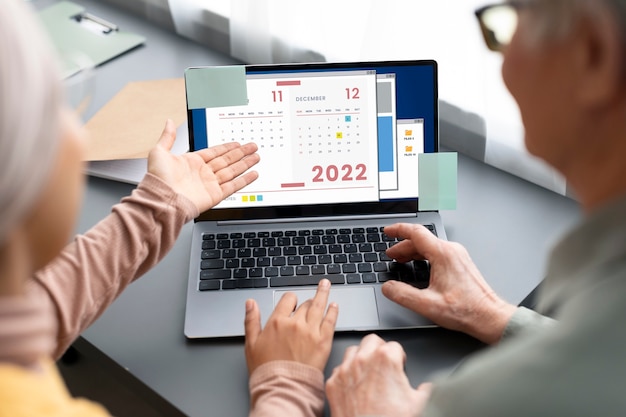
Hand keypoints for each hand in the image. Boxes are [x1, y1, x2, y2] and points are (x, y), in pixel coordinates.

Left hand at [147, 120, 259, 212]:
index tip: (237, 143)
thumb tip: (169, 122)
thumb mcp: (159, 152)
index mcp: (192, 162)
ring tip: (256, 157)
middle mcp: (202, 173)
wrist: (161, 200)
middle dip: (241, 153)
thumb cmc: (158, 179)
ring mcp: (209, 184)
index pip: (215, 152)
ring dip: (245, 164)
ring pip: (232, 171)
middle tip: (253, 147)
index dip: (227, 147)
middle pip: (227, 160)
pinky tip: (253, 174)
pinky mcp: (215, 195)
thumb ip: (168, 137)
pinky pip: (233, 186)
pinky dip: (244, 180)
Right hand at [244, 279, 338, 373]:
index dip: (291, 299)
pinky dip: (333, 310)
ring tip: (325, 285)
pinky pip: (330, 320)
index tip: (293, 302)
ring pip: (319, 306)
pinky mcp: (323, 340)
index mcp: (277, 321)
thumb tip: (250, 303)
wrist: (283, 388)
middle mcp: (295, 323)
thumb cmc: (267, 369)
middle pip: (305, 304)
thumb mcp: (251, 344)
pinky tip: (334, 305)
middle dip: (307, 301)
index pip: (288, 299)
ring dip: (323, 293)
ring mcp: (311, 330)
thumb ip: (251, 320)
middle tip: (312, 297)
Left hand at [326, 333, 431, 416]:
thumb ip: (426, 390)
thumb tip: (428, 388)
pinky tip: (355, 384)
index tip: (399, 364)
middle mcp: (363, 360)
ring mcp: (345, 371)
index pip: (394, 345)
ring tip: (369, 370)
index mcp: (386, 360)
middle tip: (384, 362)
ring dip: (361, 357)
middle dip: (379, 349)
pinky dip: (347, 373)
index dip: (399, 356)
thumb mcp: (418, 404)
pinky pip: (339, 369)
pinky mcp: (333, 383)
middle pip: (372, 340)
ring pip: (352, 350)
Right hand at [382, 223, 516, 343]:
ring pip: (429, 246)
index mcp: (443, 254)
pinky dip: (423, 256)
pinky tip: (418, 265)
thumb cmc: (466, 310)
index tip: (387, 231)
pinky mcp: (460, 263)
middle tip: (389, 254)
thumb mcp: (427, 304)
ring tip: (400, 259)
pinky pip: (437, 253)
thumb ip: (402, 294)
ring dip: (412, 251)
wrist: (488, 317)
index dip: (398, 230)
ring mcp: (457, 256)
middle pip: (421, 240)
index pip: (415, 232)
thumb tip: (387, 287)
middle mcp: (451, 251)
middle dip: (402, 246)